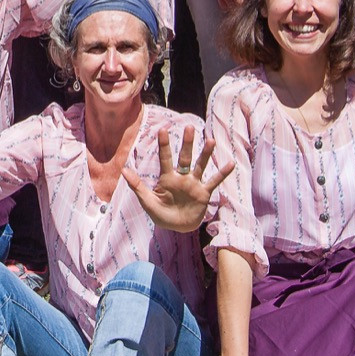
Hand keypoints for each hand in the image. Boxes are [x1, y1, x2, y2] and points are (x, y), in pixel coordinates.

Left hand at [120, 125, 235, 233]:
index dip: (164, 145)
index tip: (163, 130)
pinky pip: (214, 182)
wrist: (177, 228)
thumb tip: (123, 170)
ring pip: (201, 165)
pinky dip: (222, 174)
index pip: (165, 159)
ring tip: (210, 140)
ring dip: (205, 154)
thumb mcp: (147, 201)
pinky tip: (230, 164)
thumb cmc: (161, 214)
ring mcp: (194, 184)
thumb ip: (137, 186)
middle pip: (185, 157)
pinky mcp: (204, 193)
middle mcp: (181, 177)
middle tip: (189, 127)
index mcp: (167, 178)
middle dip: (187, 143)